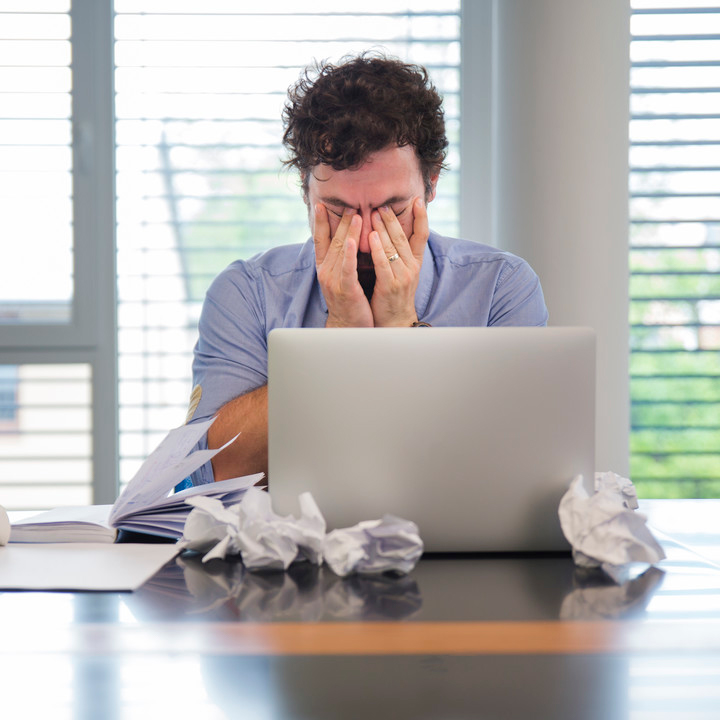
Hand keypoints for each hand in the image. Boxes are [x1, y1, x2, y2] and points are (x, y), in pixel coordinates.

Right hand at [313, 204, 373, 327]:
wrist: (348, 327)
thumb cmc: (348, 301)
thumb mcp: (341, 277)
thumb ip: (341, 259)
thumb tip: (344, 240)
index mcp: (324, 268)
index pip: (320, 240)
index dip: (320, 222)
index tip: (321, 205)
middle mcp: (326, 272)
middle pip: (333, 241)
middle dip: (341, 221)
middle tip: (351, 204)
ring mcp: (334, 280)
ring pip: (341, 251)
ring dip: (348, 232)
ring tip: (356, 214)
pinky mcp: (345, 289)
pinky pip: (347, 268)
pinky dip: (348, 254)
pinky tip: (352, 241)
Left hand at [369, 197, 428, 326]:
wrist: (394, 322)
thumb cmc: (393, 295)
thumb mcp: (402, 272)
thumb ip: (399, 253)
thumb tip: (393, 232)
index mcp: (415, 262)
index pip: (422, 235)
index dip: (422, 217)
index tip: (417, 200)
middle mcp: (412, 267)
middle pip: (404, 237)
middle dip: (393, 219)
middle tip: (383, 204)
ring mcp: (402, 276)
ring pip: (393, 247)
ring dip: (383, 229)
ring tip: (374, 213)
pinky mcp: (390, 285)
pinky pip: (383, 263)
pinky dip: (377, 248)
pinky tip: (371, 236)